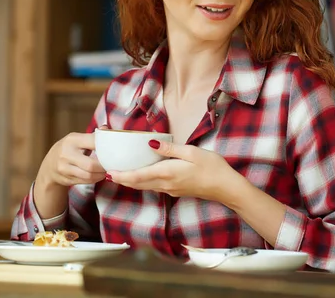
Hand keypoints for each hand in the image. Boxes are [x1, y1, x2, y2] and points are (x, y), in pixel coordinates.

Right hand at [38, 125, 107, 187]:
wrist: (49, 165)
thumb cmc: (69, 149)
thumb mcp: (77, 139)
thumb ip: (93, 136)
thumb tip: (106, 128)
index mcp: (73, 140)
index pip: (94, 143)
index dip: (107, 148)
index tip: (114, 151)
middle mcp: (66, 153)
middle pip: (91, 165)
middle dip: (104, 167)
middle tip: (111, 165)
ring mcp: (64, 168)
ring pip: (89, 175)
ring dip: (101, 175)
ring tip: (106, 171)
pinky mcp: (65, 179)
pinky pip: (85, 181)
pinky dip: (95, 179)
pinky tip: (98, 175)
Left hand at [106, 140, 244, 202]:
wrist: (226, 187)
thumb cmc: (212, 167)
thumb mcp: (191, 152)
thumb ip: (169, 149)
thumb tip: (149, 143)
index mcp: (167, 173)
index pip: (139, 176)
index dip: (122, 175)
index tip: (109, 173)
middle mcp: (166, 184)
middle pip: (138, 184)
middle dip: (123, 179)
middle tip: (109, 174)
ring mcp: (171, 190)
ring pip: (146, 187)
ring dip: (132, 182)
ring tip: (120, 175)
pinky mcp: (176, 191)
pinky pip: (154, 188)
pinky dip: (144, 182)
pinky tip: (143, 176)